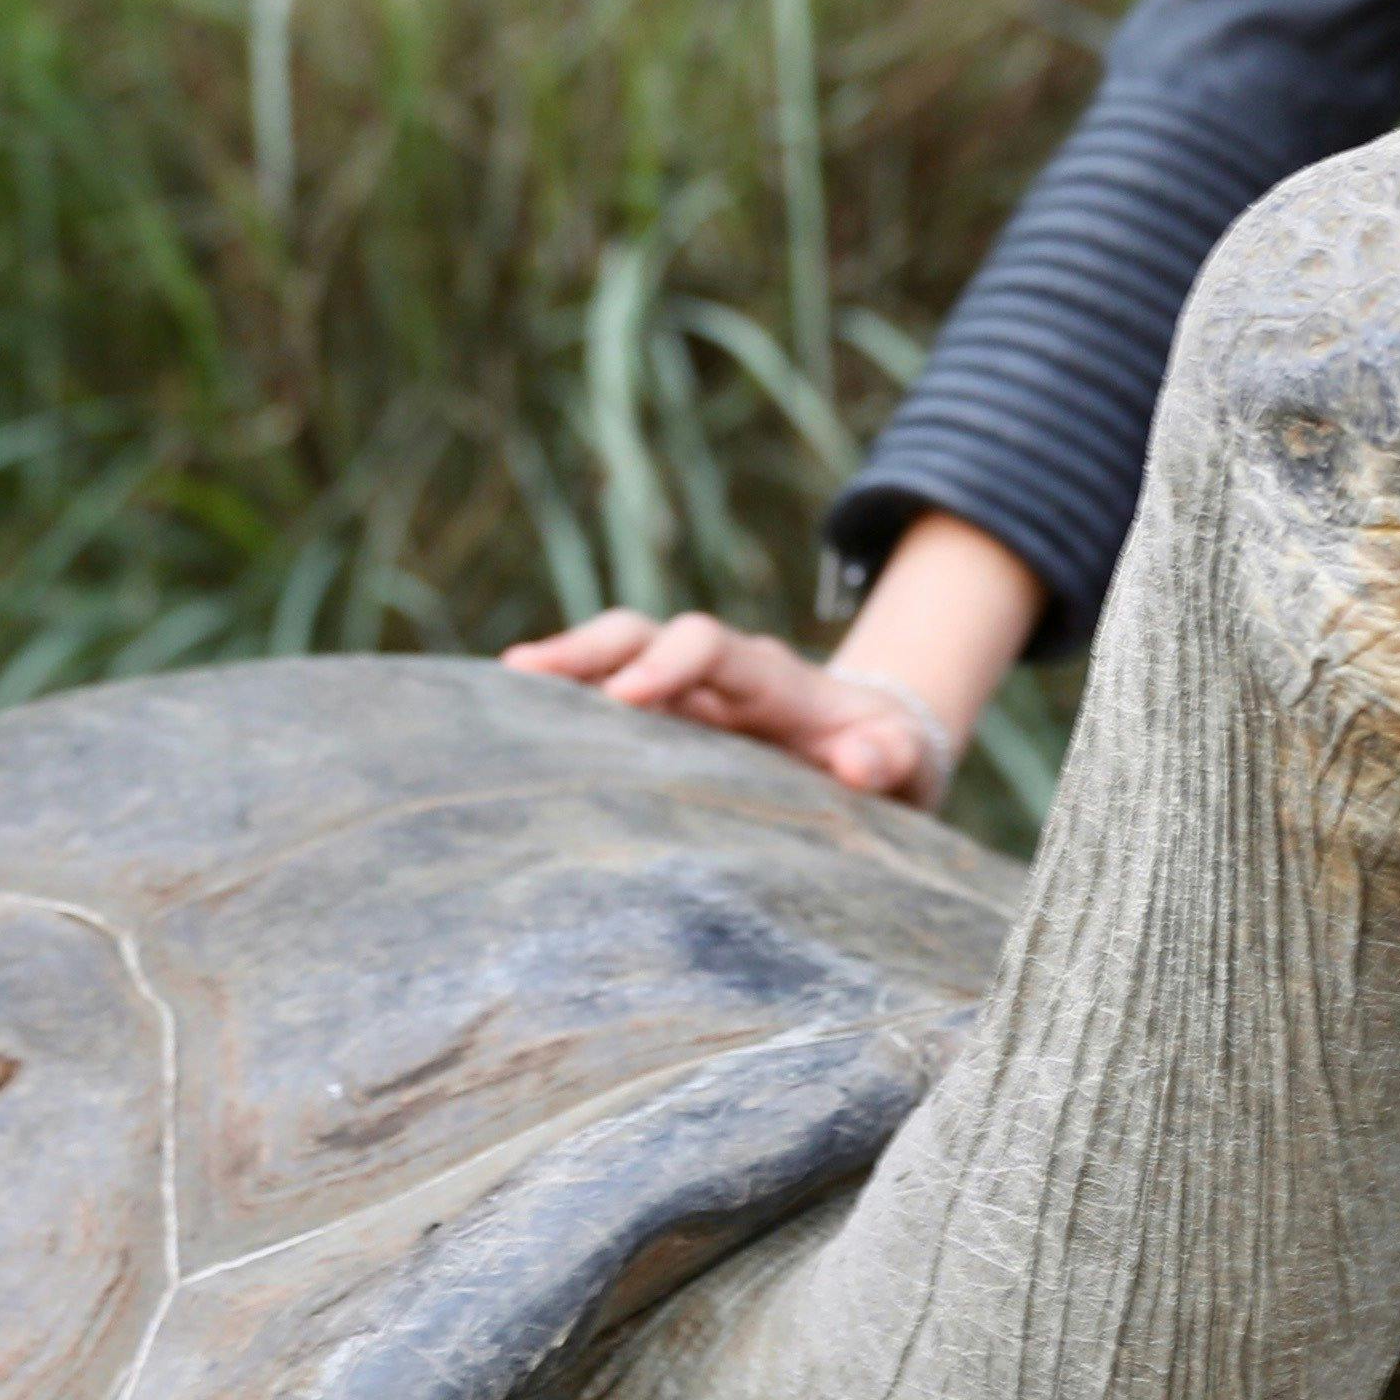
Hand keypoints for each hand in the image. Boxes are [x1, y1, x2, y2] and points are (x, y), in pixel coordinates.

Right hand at [502, 610, 963, 809]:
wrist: (871, 748)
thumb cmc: (885, 758)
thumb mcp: (903, 761)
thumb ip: (887, 757)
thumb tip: (859, 764)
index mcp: (771, 679)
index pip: (712, 648)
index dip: (669, 665)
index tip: (625, 700)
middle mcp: (714, 675)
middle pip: (641, 634)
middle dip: (586, 648)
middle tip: (523, 672)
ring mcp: (682, 696)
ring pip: (610, 662)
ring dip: (558, 671)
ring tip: (495, 692)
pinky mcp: (660, 725)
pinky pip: (601, 702)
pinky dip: (559, 706)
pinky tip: (507, 730)